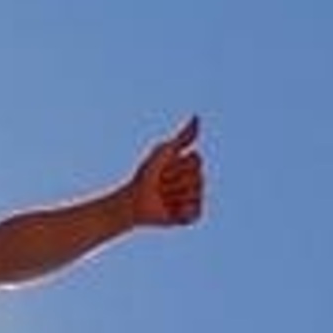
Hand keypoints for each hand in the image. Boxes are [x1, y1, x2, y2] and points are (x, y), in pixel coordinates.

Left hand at [126, 115, 205, 229]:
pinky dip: (181, 210)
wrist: (134, 200)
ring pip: (195, 194)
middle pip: (197, 177)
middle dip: (174, 181)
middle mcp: (195, 181)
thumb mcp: (163, 152)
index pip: (196, 160)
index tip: (163, 169)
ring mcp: (194, 198)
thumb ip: (182, 137)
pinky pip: (196, 211)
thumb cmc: (146, 175)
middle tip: (161, 185)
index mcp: (190, 166)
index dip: (177, 165)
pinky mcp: (191, 215)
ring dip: (174, 196)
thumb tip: (197, 117)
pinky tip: (170, 210)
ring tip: (163, 198)